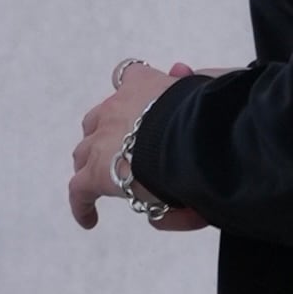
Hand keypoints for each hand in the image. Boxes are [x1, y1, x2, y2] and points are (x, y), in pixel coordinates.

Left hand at [69, 60, 207, 232]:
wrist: (192, 138)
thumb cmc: (210, 113)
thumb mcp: (212, 84)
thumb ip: (201, 79)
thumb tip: (179, 73)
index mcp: (144, 84)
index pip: (131, 77)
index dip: (137, 91)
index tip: (149, 104)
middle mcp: (116, 108)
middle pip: (100, 119)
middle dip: (109, 134)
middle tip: (128, 154)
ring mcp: (102, 140)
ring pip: (85, 152)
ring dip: (96, 165)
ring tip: (111, 183)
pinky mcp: (96, 173)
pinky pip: (80, 191)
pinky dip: (83, 204)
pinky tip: (90, 220)